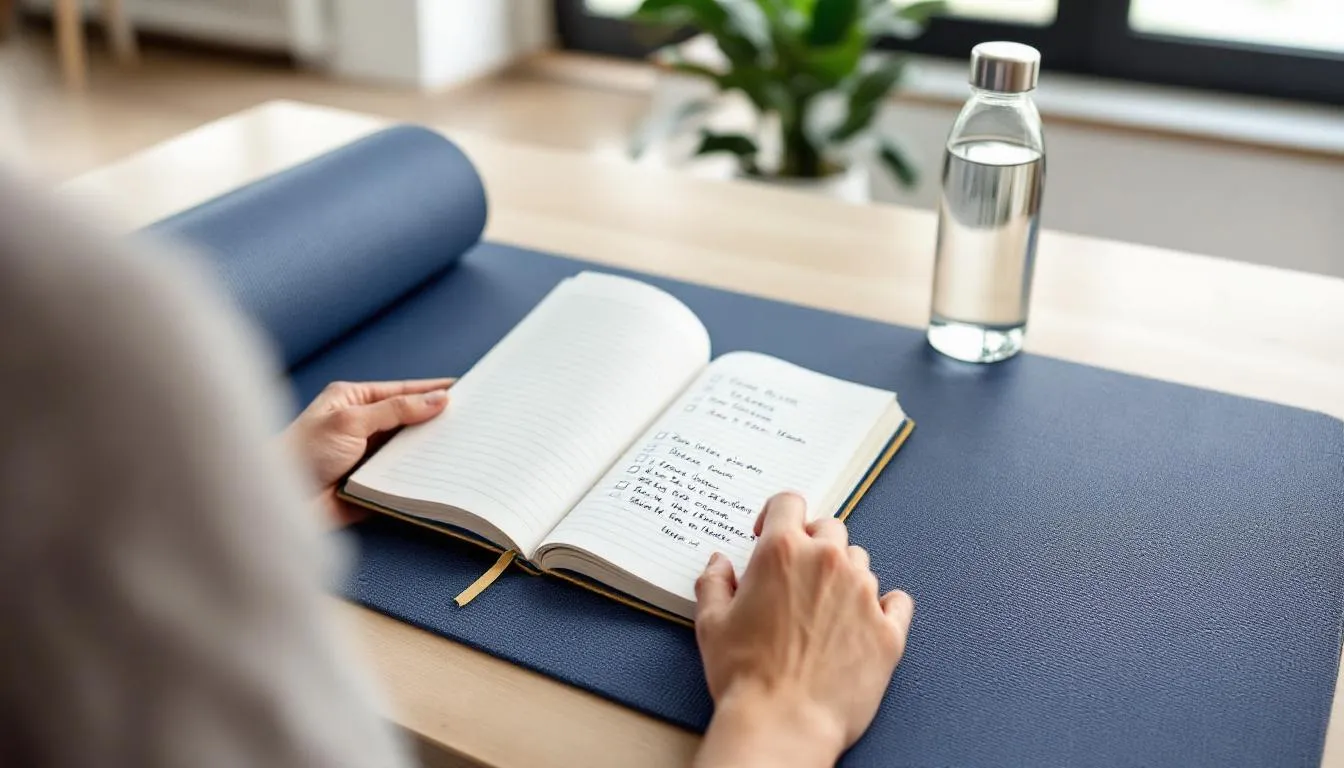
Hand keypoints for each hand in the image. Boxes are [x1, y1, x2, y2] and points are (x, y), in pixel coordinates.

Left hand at [283, 379, 452, 525]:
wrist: (281, 500)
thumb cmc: (302, 452)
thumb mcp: (350, 421)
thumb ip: (396, 410)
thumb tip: (438, 399)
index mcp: (354, 401)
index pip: (402, 391)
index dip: (432, 390)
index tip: (465, 389)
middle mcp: (363, 426)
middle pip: (409, 420)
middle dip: (437, 421)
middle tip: (473, 419)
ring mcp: (369, 456)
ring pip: (409, 450)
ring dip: (431, 451)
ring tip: (466, 447)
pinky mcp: (373, 484)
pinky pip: (403, 478)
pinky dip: (421, 477)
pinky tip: (444, 475)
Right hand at [693, 492, 914, 767]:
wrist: (783, 723)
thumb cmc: (744, 676)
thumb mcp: (711, 624)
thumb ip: (713, 583)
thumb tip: (719, 563)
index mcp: (782, 552)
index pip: (789, 502)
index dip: (776, 514)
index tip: (770, 532)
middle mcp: (828, 562)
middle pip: (829, 528)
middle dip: (812, 543)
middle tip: (796, 575)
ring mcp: (863, 594)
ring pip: (860, 562)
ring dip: (842, 575)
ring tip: (823, 610)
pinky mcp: (889, 629)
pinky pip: (897, 601)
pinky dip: (883, 605)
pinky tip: (865, 621)